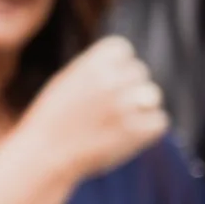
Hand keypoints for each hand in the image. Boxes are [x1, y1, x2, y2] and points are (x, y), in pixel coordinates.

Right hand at [17, 36, 168, 183]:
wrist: (45, 155)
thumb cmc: (53, 120)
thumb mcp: (67, 82)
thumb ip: (97, 71)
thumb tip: (127, 69)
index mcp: (91, 65)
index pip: (122, 49)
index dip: (117, 64)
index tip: (105, 80)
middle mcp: (111, 81)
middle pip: (139, 72)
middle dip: (128, 86)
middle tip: (108, 106)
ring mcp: (126, 106)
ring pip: (152, 95)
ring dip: (141, 106)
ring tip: (116, 121)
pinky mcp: (139, 131)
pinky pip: (159, 121)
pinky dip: (147, 129)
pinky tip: (126, 135)